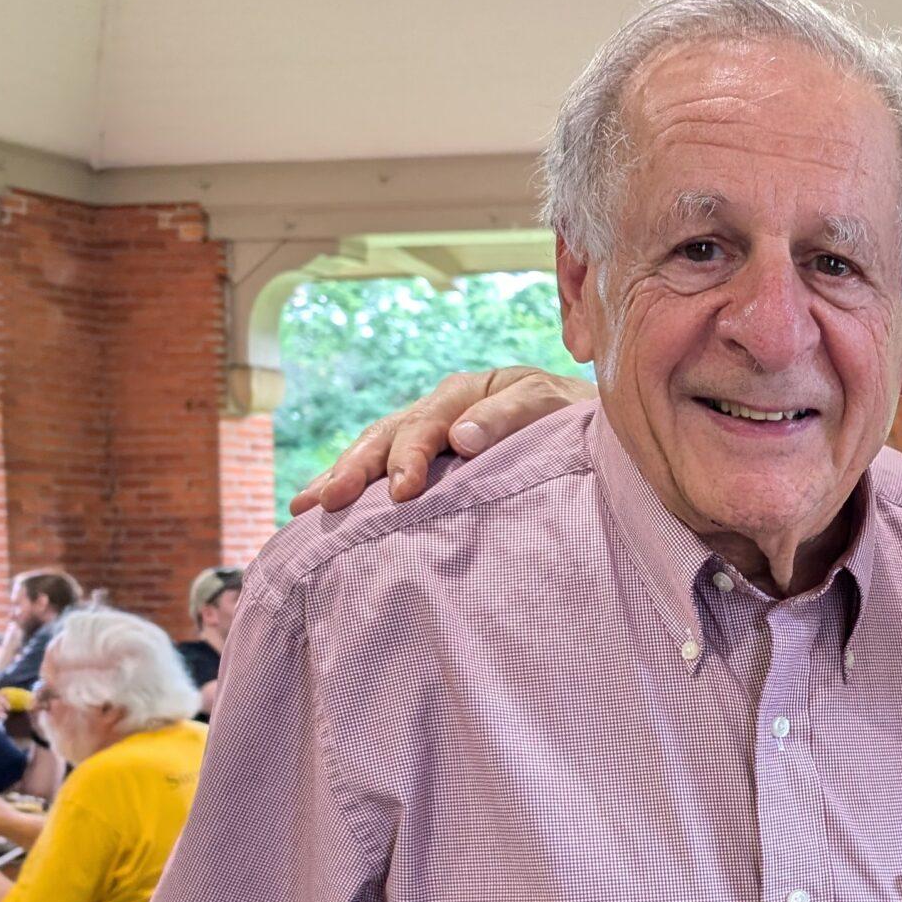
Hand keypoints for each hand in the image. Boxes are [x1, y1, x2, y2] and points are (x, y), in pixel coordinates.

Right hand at [291, 365, 589, 513]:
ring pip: (376, 451)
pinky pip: (387, 470)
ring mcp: (432, 435)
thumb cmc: (576, 418)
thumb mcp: (551, 406)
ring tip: (307, 507)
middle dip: (356, 468)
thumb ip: (509, 417)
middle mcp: (440, 410)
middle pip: (386, 435)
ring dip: (342, 477)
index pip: (426, 423)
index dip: (411, 456)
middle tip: (329, 501)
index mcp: (467, 392)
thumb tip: (460, 438)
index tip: (403, 491)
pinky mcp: (433, 462)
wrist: (595, 429)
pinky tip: (325, 509)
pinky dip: (358, 488)